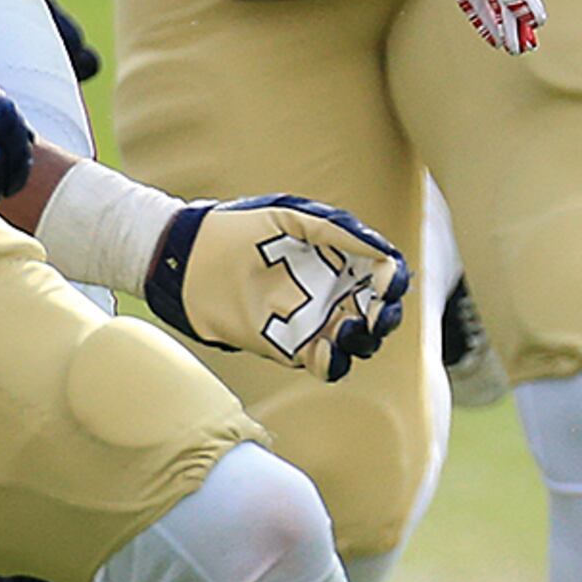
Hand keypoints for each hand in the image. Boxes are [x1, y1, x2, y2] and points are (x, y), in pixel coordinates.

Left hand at [148, 194, 410, 379]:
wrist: (189, 259)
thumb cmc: (238, 228)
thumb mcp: (290, 216)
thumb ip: (337, 231)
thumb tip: (383, 251)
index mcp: (336, 258)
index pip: (381, 274)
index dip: (392, 280)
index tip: (386, 281)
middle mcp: (330, 291)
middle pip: (379, 312)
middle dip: (387, 315)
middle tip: (378, 312)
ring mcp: (312, 321)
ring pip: (358, 341)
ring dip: (365, 340)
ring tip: (351, 328)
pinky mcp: (289, 347)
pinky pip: (326, 364)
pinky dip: (334, 363)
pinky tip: (325, 349)